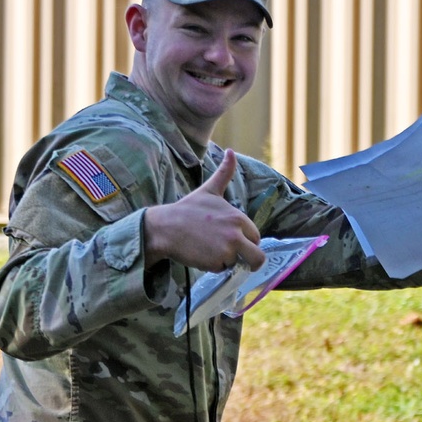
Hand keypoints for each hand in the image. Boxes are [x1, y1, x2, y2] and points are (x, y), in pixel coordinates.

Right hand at [143, 150, 265, 271]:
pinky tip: (201, 255)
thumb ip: (224, 173)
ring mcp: (228, 249)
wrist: (165, 227)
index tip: (229, 239)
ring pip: (238, 264)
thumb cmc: (187, 210)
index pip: (255, 237)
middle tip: (223, 251)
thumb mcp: (209, 190)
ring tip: (209, 250)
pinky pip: (223, 271)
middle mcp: (237, 233)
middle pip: (256, 256)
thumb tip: (230, 151)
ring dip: (227, 262)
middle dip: (243, 257)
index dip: (244, 241)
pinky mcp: (217, 262)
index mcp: (238, 217)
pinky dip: (214, 267)